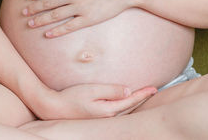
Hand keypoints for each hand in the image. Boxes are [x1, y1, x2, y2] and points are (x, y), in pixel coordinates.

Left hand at [22, 0, 138, 37]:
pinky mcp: (88, 19)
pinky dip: (56, 31)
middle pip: (48, 3)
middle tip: (23, 13)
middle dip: (34, 8)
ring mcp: (79, 8)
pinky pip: (68, 26)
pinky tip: (48, 34)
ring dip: (40, 20)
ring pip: (54, 16)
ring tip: (30, 24)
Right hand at [36, 83, 156, 119]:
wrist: (53, 108)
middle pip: (130, 107)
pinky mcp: (96, 118)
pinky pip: (117, 112)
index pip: (131, 100)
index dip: (143, 94)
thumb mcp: (92, 90)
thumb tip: (128, 90)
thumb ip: (111, 90)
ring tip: (143, 96)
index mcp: (108, 111)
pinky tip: (125, 103)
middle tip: (153, 91)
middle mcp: (107, 117)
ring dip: (134, 103)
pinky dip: (125, 106)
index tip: (154, 88)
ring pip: (124, 111)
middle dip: (142, 99)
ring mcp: (102, 119)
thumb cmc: (71, 97)